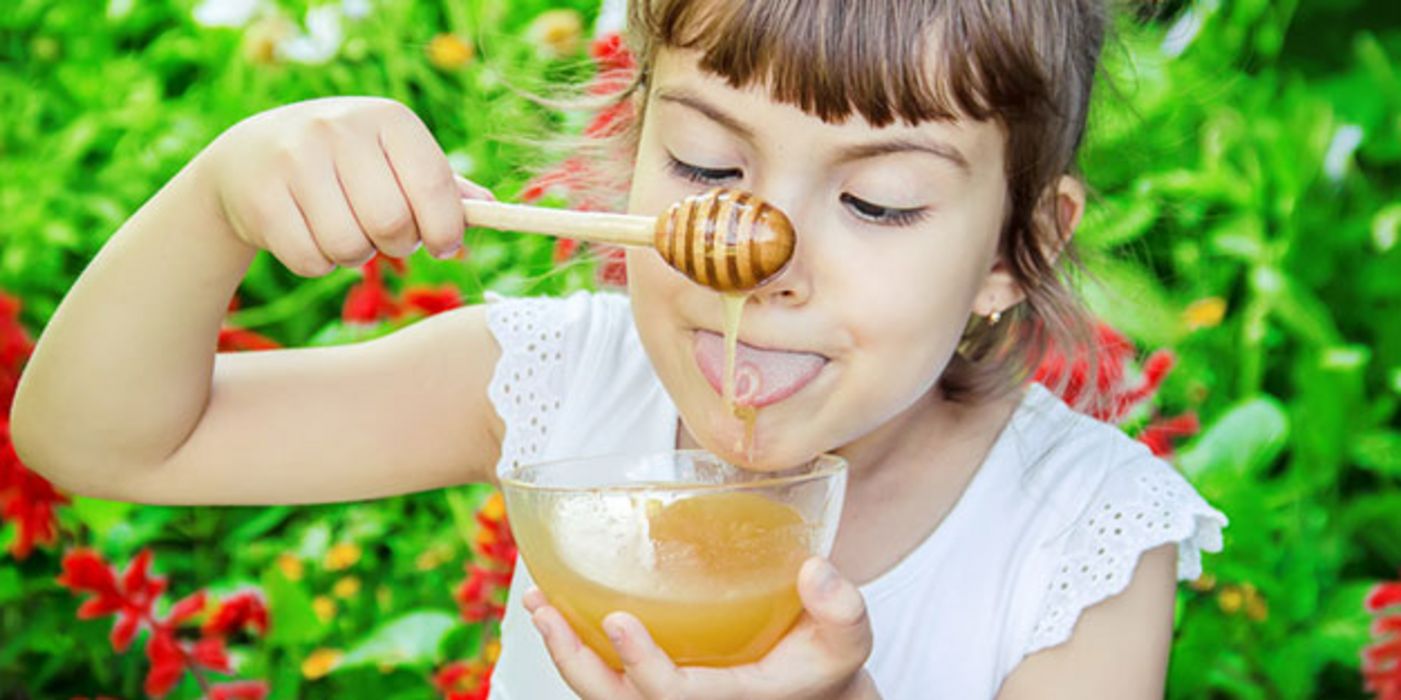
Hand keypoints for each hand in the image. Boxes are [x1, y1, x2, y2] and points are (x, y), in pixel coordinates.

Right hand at [194, 96, 494, 275]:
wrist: (250, 157)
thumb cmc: (347, 165)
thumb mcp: (395, 160)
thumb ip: (443, 186)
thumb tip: (492, 209)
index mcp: (389, 119)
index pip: (434, 184)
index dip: (447, 229)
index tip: (443, 245)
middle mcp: (340, 129)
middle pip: (392, 224)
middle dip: (398, 245)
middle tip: (385, 236)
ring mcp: (295, 159)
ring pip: (350, 248)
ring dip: (356, 256)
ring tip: (345, 231)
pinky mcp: (260, 196)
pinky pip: (310, 261)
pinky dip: (319, 264)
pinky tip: (309, 235)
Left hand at [525, 557, 878, 699]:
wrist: (814, 690)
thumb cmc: (826, 663)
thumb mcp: (848, 639)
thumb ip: (841, 608)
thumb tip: (815, 571)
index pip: (675, 699)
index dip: (643, 665)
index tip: (617, 620)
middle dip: (575, 660)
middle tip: (546, 609)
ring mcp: (669, 699)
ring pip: (603, 694)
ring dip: (565, 651)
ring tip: (538, 602)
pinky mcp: (657, 687)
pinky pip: (607, 679)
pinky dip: (577, 648)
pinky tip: (557, 608)